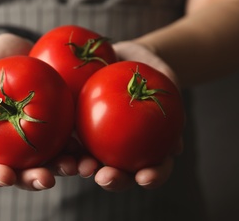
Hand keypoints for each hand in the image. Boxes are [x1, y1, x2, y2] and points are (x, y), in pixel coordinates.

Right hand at [0, 34, 79, 189]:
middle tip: (46, 180)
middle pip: (22, 170)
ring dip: (63, 168)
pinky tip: (90, 152)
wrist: (19, 50)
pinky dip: (81, 149)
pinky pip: (71, 140)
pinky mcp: (61, 126)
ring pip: (50, 161)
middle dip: (33, 179)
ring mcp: (40, 137)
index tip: (6, 177)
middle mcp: (16, 144)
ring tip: (76, 167)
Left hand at [79, 40, 183, 190]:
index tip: (145, 177)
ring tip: (77, 166)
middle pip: (118, 174)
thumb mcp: (168, 86)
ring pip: (89, 161)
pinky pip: (69, 135)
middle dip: (112, 180)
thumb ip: (172, 112)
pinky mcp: (76, 126)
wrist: (128, 58)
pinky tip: (63, 141)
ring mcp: (96, 141)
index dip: (151, 178)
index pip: (152, 170)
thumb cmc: (155, 74)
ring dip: (82, 168)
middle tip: (106, 177)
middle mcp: (120, 152)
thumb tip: (175, 148)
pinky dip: (65, 144)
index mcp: (146, 150)